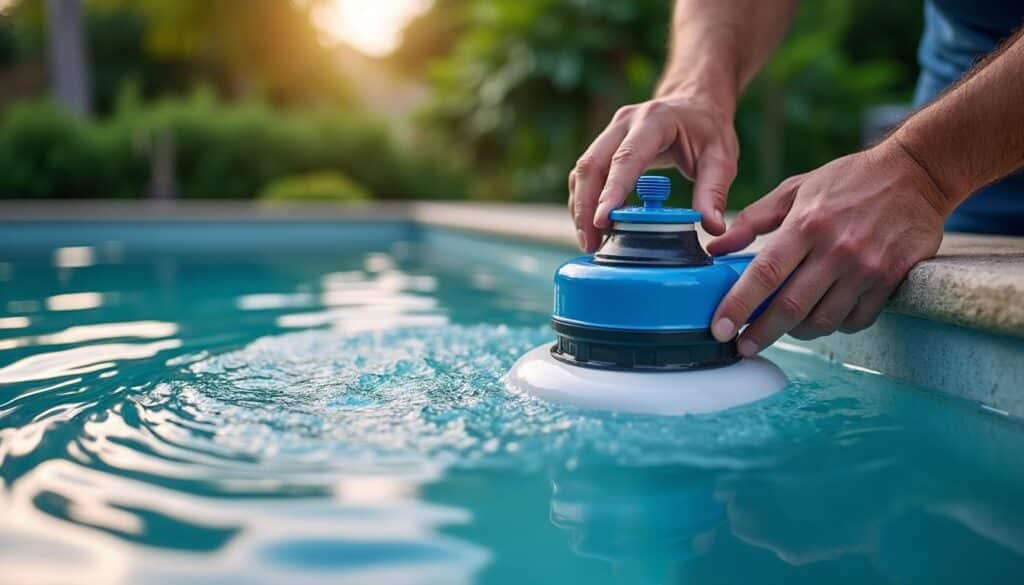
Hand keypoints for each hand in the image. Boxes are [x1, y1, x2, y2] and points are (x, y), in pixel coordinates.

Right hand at [568, 93, 738, 251]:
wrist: (695, 103)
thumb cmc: (708, 129)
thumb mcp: (721, 158)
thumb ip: (714, 192)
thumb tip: (712, 228)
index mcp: (654, 120)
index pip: (626, 158)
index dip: (611, 190)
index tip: (601, 222)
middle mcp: (624, 122)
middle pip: (592, 164)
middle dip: (585, 206)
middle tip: (590, 243)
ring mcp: (610, 132)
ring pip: (581, 170)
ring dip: (580, 207)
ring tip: (589, 241)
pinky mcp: (604, 145)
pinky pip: (586, 174)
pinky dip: (584, 201)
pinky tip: (592, 226)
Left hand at [707, 140, 949, 354]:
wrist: (917, 173)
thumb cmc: (848, 180)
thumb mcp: (795, 189)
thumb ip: (752, 219)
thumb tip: (715, 247)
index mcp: (806, 224)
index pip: (764, 274)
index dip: (738, 306)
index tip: (720, 329)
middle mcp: (836, 249)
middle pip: (790, 307)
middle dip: (761, 333)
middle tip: (743, 346)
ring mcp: (866, 267)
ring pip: (823, 320)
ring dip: (797, 331)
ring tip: (784, 326)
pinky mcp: (891, 279)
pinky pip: (855, 320)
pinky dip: (834, 325)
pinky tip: (823, 314)